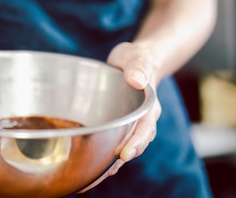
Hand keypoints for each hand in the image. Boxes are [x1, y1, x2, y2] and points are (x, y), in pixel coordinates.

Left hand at [79, 42, 161, 192]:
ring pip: (121, 148)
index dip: (136, 142)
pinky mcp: (115, 126)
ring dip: (109, 164)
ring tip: (92, 179)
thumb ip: (138, 67)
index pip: (145, 127)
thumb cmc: (135, 59)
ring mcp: (127, 125)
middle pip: (133, 144)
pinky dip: (101, 156)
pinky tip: (87, 168)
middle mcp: (140, 121)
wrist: (131, 62)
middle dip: (119, 160)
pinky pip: (110, 143)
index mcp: (148, 106)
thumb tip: (137, 81)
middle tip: (104, 173)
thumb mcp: (136, 57)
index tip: (125, 153)